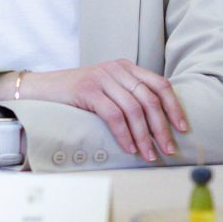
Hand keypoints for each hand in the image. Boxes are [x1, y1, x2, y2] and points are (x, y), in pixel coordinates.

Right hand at [24, 61, 187, 161]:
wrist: (40, 88)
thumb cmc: (74, 93)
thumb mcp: (106, 88)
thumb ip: (126, 95)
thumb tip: (154, 122)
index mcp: (126, 67)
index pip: (160, 84)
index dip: (174, 107)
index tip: (182, 128)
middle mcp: (117, 69)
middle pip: (150, 99)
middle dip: (162, 127)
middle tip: (168, 149)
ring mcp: (102, 78)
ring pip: (134, 109)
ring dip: (145, 135)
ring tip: (149, 154)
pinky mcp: (87, 90)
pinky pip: (113, 115)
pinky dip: (124, 134)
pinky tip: (129, 147)